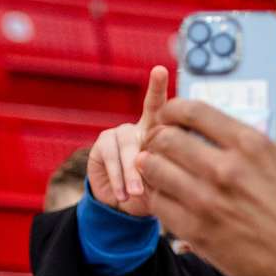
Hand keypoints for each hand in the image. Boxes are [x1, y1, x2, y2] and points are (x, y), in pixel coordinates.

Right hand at [89, 66, 169, 217]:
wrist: (125, 206)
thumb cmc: (153, 190)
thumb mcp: (165, 181)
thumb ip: (167, 168)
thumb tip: (173, 163)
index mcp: (158, 131)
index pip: (159, 107)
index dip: (157, 87)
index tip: (159, 70)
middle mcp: (139, 127)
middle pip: (144, 131)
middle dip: (147, 156)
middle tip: (153, 178)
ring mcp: (119, 134)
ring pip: (128, 148)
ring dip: (132, 174)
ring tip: (136, 193)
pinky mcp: (102, 144)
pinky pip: (110, 158)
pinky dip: (117, 179)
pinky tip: (122, 194)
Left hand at [138, 93, 275, 275]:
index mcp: (251, 144)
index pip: (192, 111)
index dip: (173, 109)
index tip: (170, 116)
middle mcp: (226, 169)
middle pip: (165, 138)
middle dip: (157, 135)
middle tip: (158, 142)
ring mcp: (208, 202)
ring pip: (154, 169)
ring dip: (150, 164)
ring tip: (155, 166)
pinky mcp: (198, 232)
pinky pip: (158, 204)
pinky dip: (155, 195)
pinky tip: (164, 195)